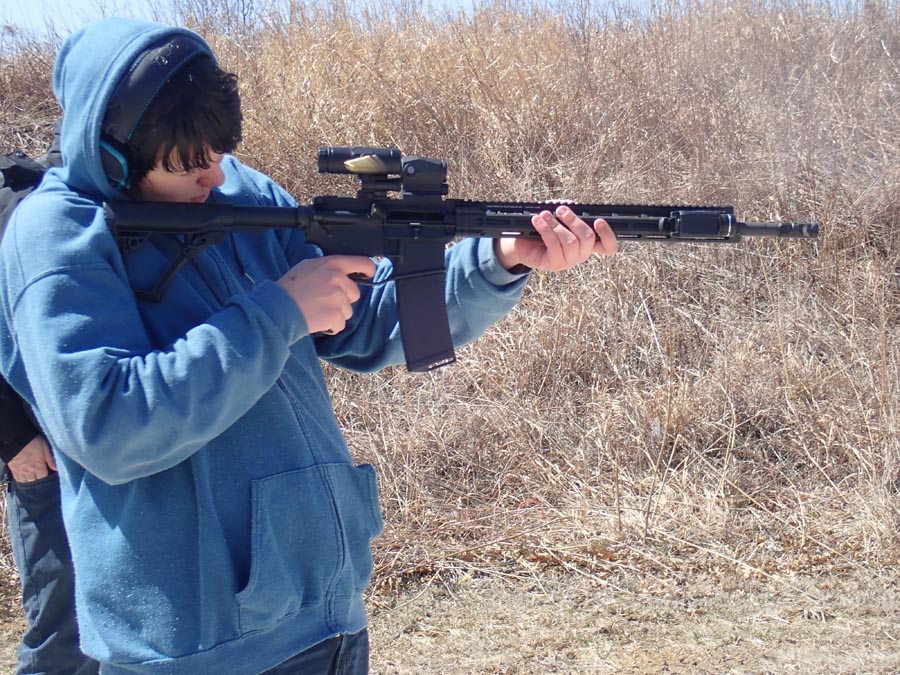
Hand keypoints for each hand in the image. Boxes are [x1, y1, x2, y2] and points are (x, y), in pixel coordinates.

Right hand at [7, 434, 56, 482]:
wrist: (15, 438)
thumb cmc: (32, 441)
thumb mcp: (45, 447)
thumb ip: (51, 459)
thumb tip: (57, 469)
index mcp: (38, 466)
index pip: (44, 478)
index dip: (47, 477)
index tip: (48, 474)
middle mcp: (28, 471)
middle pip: (35, 482)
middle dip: (39, 480)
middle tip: (41, 476)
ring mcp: (20, 471)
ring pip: (25, 482)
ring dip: (30, 481)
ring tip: (34, 477)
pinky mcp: (13, 469)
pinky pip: (17, 479)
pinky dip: (22, 479)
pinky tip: (25, 476)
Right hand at [277, 255, 376, 334]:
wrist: (277, 308)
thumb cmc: (288, 288)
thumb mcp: (307, 267)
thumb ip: (327, 268)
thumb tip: (342, 272)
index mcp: (331, 264)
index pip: (361, 262)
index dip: (368, 269)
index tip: (369, 274)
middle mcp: (337, 278)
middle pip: (354, 293)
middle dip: (343, 299)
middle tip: (322, 300)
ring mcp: (337, 297)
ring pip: (348, 310)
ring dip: (335, 314)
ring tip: (316, 310)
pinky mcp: (335, 315)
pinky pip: (340, 324)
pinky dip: (330, 326)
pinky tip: (317, 319)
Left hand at [495, 204, 617, 271]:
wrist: (521, 245)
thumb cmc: (542, 231)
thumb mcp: (557, 219)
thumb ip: (566, 212)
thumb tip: (568, 205)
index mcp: (587, 244)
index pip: (608, 246)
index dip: (608, 235)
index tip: (598, 221)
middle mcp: (581, 254)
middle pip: (587, 238)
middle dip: (574, 220)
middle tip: (561, 210)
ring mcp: (568, 261)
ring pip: (570, 241)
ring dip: (556, 224)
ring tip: (544, 215)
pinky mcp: (554, 264)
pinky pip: (554, 245)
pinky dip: (545, 229)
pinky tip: (537, 221)